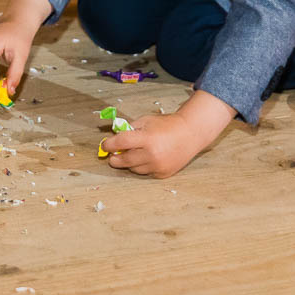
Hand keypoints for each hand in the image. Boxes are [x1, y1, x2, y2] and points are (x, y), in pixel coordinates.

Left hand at [101, 94, 232, 178]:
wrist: (190, 134)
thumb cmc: (167, 125)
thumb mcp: (146, 120)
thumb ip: (130, 129)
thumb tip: (115, 137)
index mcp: (147, 138)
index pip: (121, 143)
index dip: (109, 145)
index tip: (105, 145)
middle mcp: (152, 154)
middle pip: (124, 160)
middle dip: (114, 159)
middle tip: (112, 156)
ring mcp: (158, 166)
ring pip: (134, 169)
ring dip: (129, 163)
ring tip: (132, 154)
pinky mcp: (162, 174)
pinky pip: (145, 173)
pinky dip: (142, 166)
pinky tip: (146, 158)